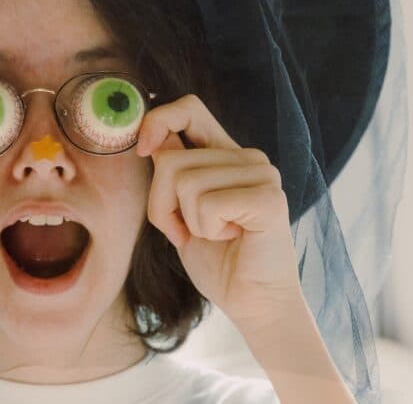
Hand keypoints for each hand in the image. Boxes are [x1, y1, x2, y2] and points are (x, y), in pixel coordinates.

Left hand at [136, 94, 302, 329]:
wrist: (252, 302)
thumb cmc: (217, 259)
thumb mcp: (181, 208)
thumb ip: (172, 171)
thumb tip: (150, 138)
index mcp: (226, 154)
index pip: (188, 108)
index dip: (157, 121)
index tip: (143, 150)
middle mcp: (247, 157)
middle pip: (171, 160)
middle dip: (161, 204)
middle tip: (185, 231)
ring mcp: (263, 174)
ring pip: (184, 181)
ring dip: (185, 220)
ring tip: (211, 235)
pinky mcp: (270, 199)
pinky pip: (207, 204)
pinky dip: (205, 229)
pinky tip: (230, 238)